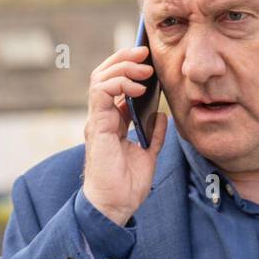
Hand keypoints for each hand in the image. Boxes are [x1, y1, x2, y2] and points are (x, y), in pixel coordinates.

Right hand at [80, 43, 166, 225]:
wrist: (115, 206)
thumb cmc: (127, 186)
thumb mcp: (148, 155)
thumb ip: (154, 135)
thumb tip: (162, 115)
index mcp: (111, 122)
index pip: (114, 84)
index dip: (129, 68)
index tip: (149, 60)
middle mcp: (101, 117)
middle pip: (104, 74)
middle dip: (124, 58)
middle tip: (145, 52)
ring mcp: (97, 120)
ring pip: (100, 77)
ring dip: (123, 66)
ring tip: (145, 68)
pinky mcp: (97, 125)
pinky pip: (102, 91)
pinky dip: (120, 83)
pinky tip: (138, 87)